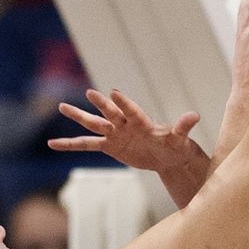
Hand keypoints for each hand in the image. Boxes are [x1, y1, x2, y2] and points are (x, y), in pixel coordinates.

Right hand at [50, 88, 206, 177]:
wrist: (166, 155)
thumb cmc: (175, 145)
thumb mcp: (180, 139)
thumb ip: (182, 127)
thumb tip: (194, 116)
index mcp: (141, 121)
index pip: (131, 110)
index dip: (123, 103)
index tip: (114, 92)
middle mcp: (125, 124)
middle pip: (110, 113)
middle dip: (101, 105)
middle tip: (89, 94)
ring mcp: (114, 133)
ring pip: (93, 125)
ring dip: (79, 116)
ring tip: (61, 106)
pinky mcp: (109, 146)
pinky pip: (86, 145)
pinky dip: (70, 145)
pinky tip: (53, 143)